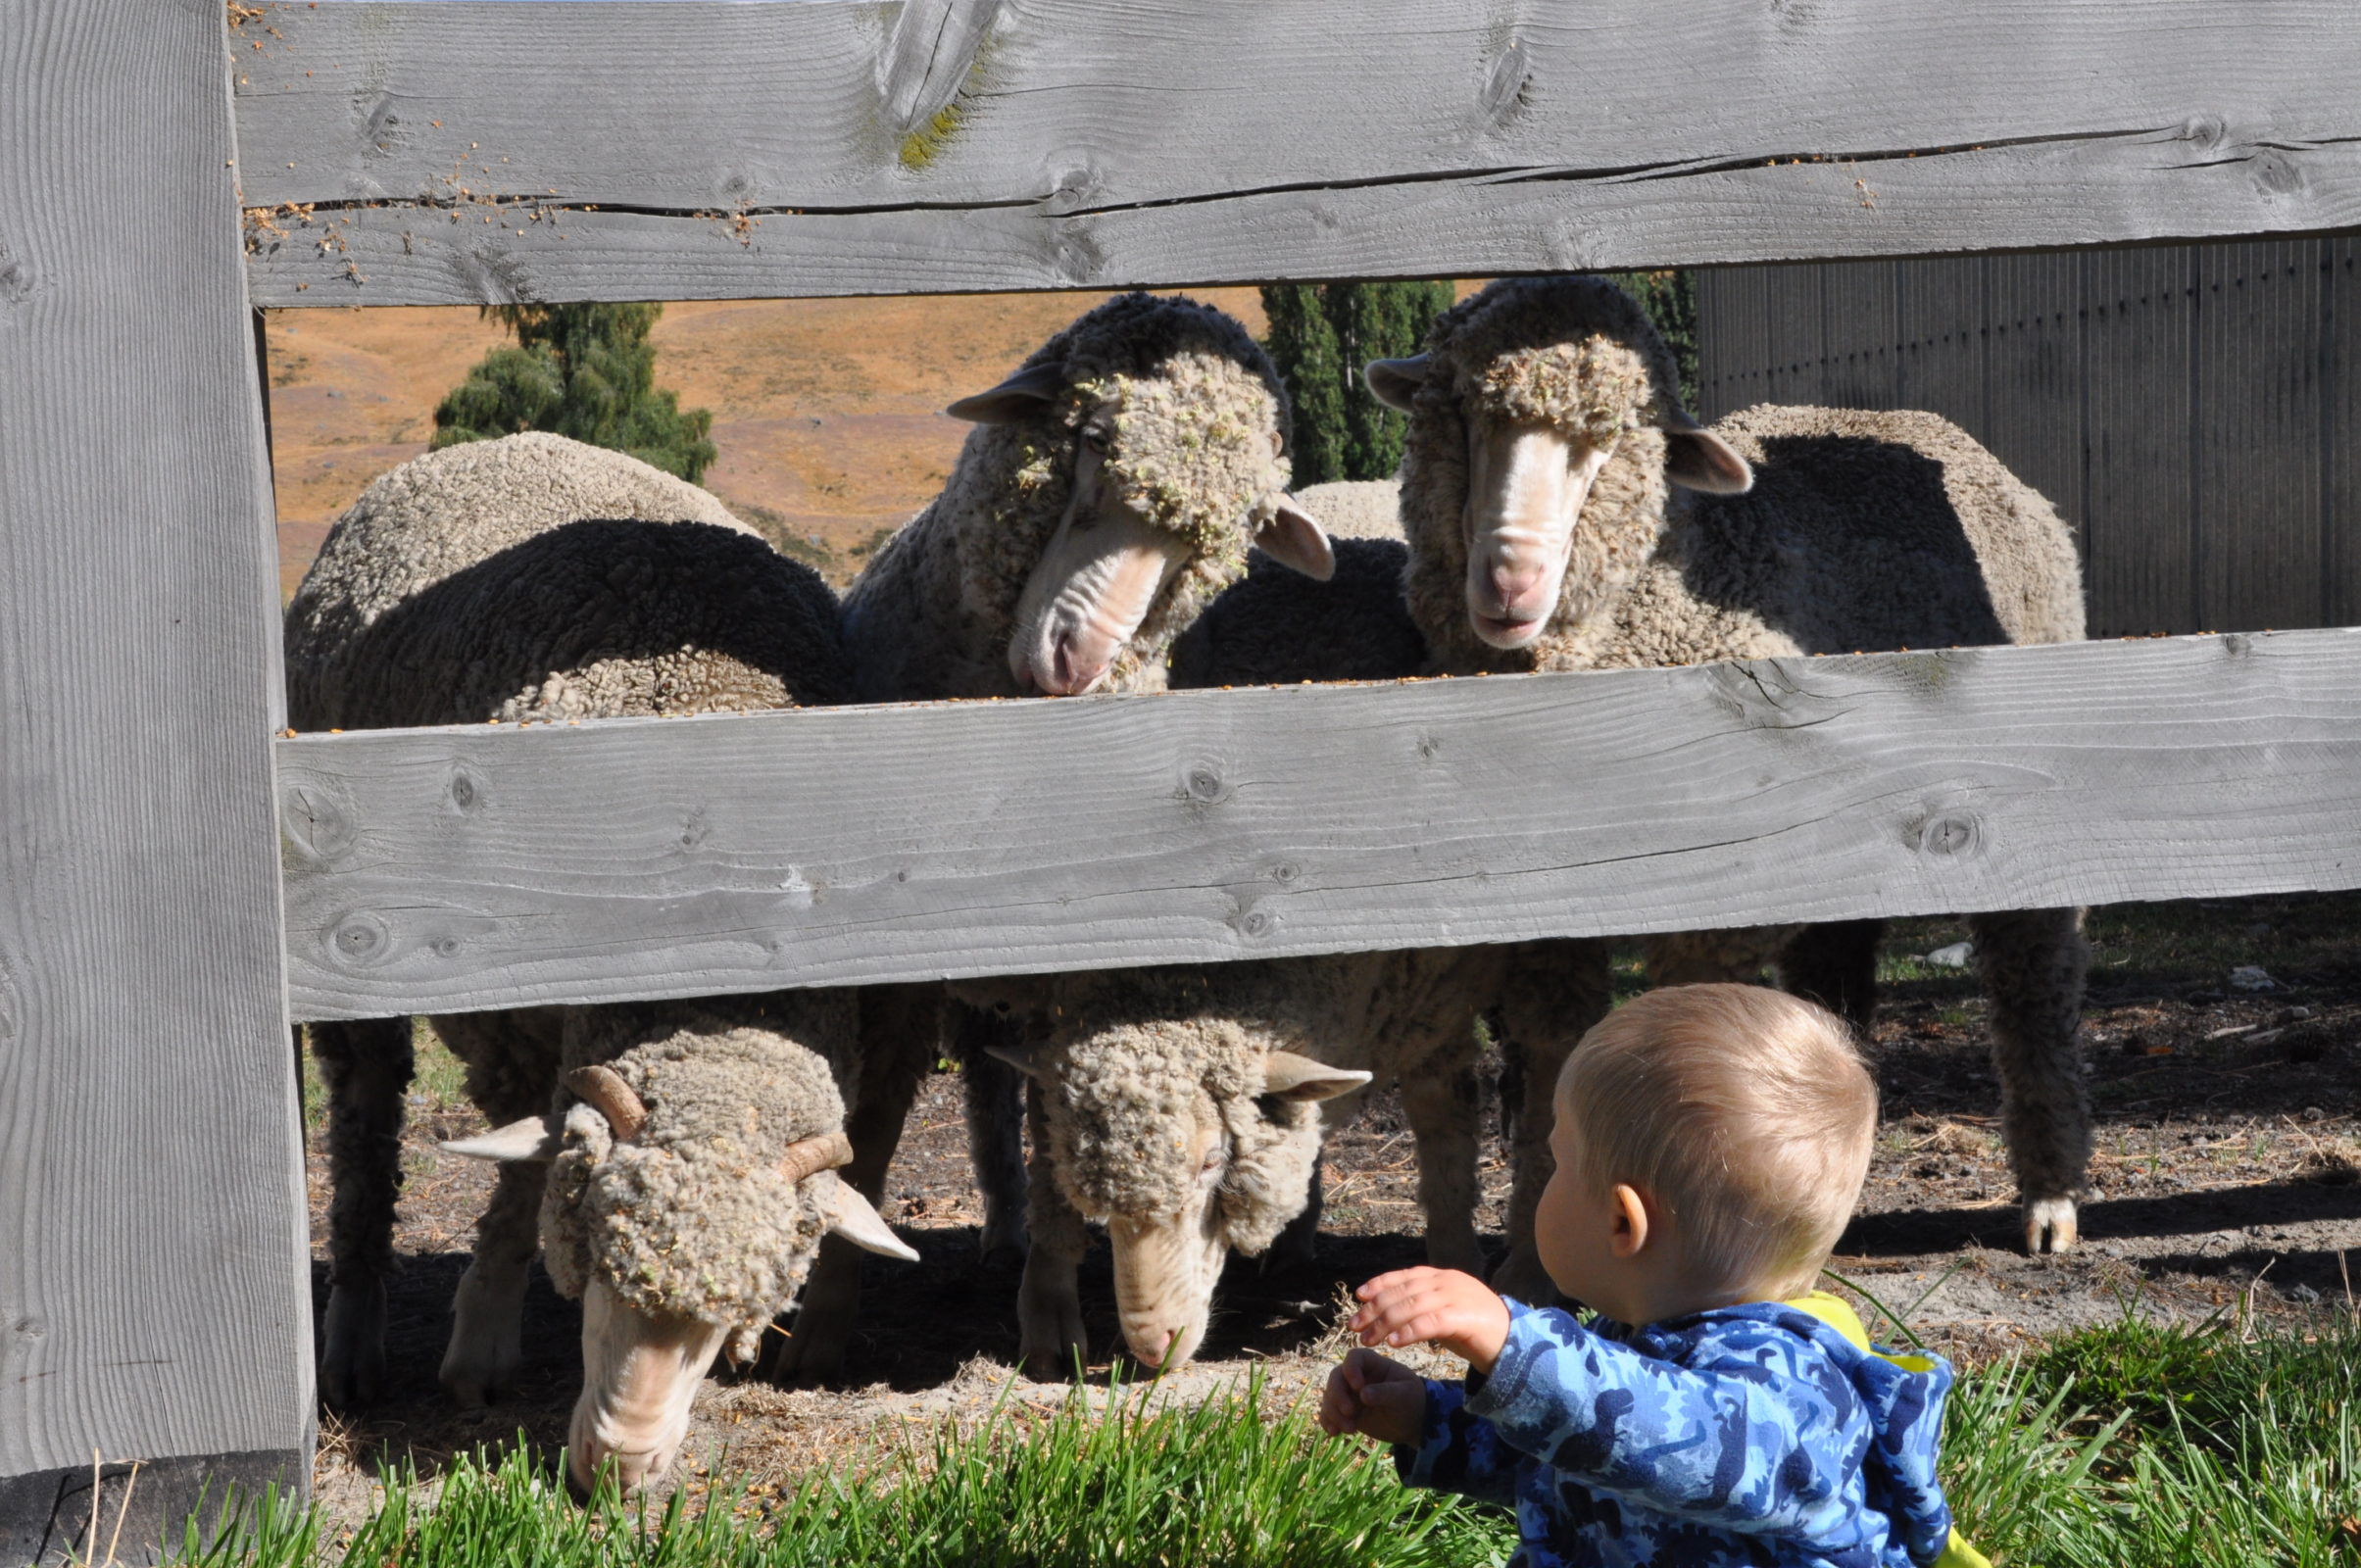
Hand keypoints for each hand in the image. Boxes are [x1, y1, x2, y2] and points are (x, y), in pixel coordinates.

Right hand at [1318, 1348, 1428, 1446]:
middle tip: (1350, 1412)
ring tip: (1350, 1429)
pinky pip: (1329, 1413)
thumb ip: (1385, 1393)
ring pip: (1330, 1396)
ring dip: (1334, 1413)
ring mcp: (1350, 1394)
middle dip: (1338, 1395)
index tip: (1358, 1387)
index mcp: (1373, 1364)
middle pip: (1336, 1377)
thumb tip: (1363, 1395)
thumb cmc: (1412, 1401)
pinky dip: (1328, 1421)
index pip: (1354, 1357)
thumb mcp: (1404, 1395)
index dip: (1351, 1368)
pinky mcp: (1346, 1412)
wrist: (1412, 1423)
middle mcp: (1357, 1376)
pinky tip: (1334, 1432)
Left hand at [1350, 1267, 1511, 1373]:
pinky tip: (1393, 1343)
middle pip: (1403, 1291)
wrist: (1516, 1344)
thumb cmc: (1477, 1331)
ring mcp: (1458, 1297)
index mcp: (1444, 1276)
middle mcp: (1449, 1282)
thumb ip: (1424, 1307)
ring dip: (1385, 1323)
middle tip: (1354, 1325)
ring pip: (1412, 1306)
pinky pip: (1430, 1322)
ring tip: (1368, 1339)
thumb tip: (1389, 1311)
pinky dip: (1409, 1332)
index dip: (1380, 1284)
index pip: (1405, 1275)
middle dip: (1375, 1308)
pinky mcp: (1465, 1318)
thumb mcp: (1447, 1312)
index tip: (1359, 1296)